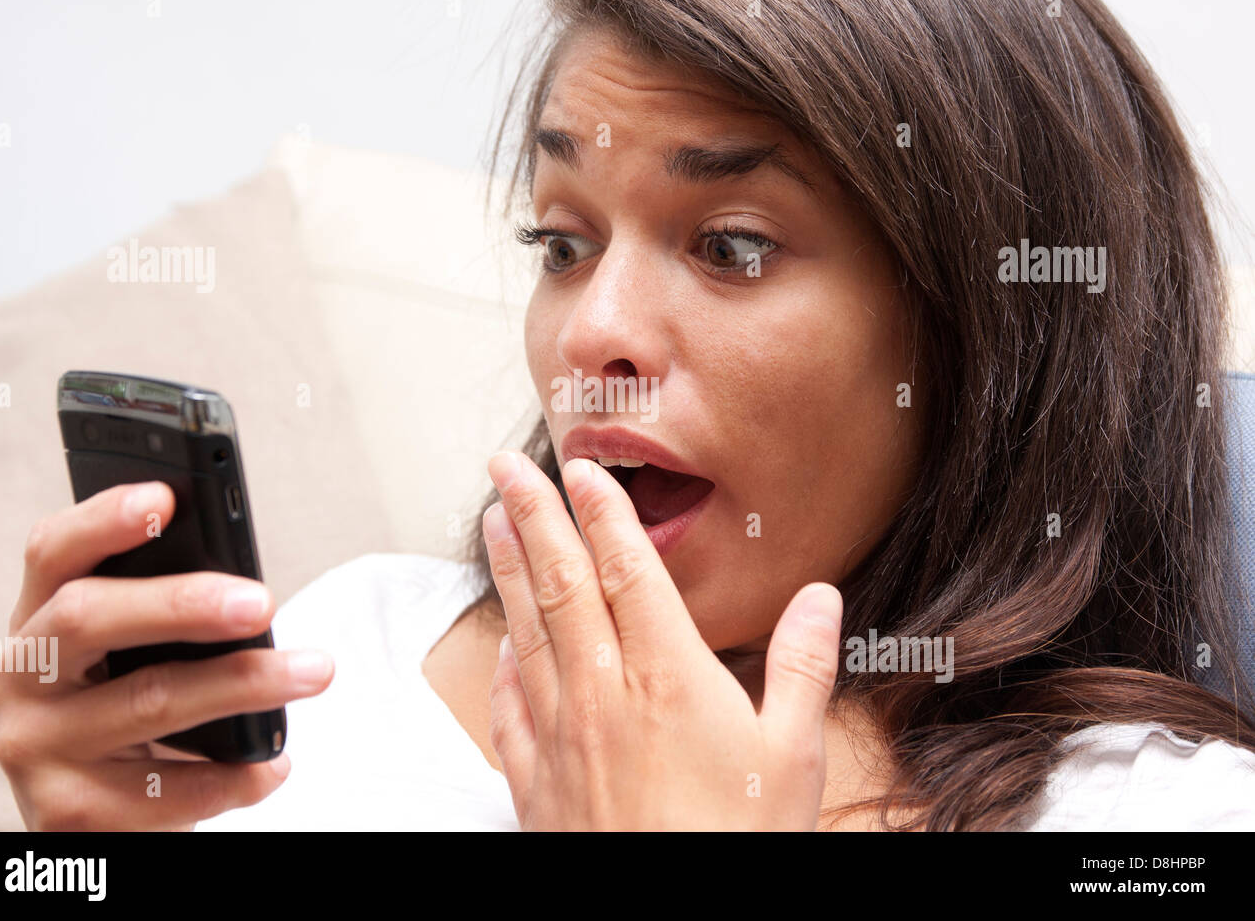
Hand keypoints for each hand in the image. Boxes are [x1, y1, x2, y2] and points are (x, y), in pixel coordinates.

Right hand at [0, 482, 333, 829]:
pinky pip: (165, 790)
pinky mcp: (67, 814)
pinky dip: (234, 775)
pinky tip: (275, 762)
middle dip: (184, 602)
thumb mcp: (134, 653)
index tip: (166, 497)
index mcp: (36, 621)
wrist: (106, 815)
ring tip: (314, 672)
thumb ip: (165, 612)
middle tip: (263, 603)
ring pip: (148, 702)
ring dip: (244, 684)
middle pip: (89, 618)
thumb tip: (245, 587)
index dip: (103, 520)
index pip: (52, 552)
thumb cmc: (135, 708)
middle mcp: (17, 680)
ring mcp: (33, 749)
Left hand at [482, 451, 842, 829]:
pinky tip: (501, 643)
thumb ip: (804, 669)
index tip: (581, 470)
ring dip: (507, 570)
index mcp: (670, 677)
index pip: (626, 571)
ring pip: (526, 631)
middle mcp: (604, 694)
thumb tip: (819, 598)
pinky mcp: (537, 781)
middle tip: (506, 468)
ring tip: (492, 521)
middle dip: (532, 516)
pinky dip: (501, 663)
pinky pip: (509, 706)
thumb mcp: (795, 757)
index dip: (601, 513)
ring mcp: (562, 736)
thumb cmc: (737, 843)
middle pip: (560, 584)